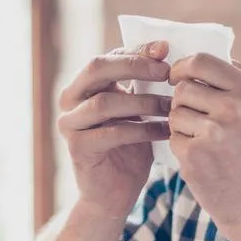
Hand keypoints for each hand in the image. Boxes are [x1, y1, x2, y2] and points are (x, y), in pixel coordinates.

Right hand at [57, 42, 172, 219]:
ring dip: (143, 102)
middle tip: (165, 72)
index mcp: (83, 85)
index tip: (166, 50)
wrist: (113, 193)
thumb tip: (163, 47)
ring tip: (170, 107)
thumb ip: (143, 82)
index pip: (108, 56)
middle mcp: (70, 99)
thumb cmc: (129, 146)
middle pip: (96, 68)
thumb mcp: (137, 108)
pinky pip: (112, 132)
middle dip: (134, 66)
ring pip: (105, 102)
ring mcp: (69, 124)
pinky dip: (142, 130)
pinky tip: (164, 131)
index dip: (136, 50)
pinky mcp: (77, 148)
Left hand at [167, 54, 240, 239]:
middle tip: (194, 116)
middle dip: (183, 100)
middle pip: (184, 87)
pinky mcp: (194, 156)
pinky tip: (202, 158)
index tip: (178, 75)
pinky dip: (182, 146)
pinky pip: (173, 137)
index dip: (183, 66)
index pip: (202, 61)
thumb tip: (212, 62)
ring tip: (203, 140)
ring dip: (182, 124)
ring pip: (175, 112)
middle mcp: (234, 108)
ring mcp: (212, 133)